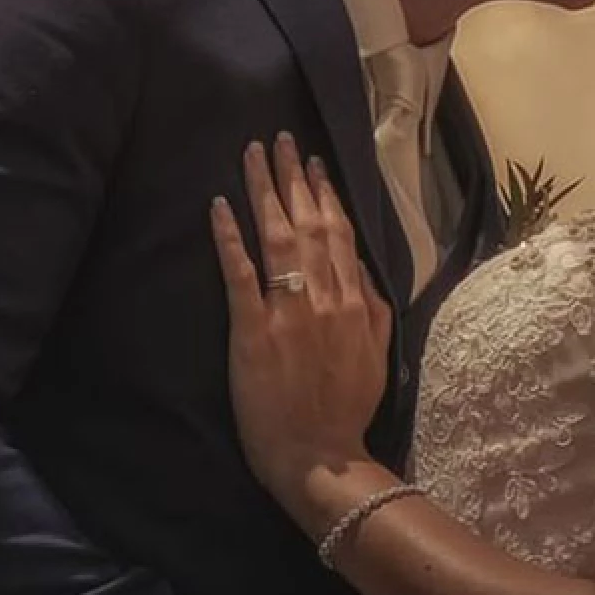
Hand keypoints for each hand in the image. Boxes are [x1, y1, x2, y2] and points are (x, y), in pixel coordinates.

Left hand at [210, 134, 393, 505]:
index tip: (315, 163)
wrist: (320, 455)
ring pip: (278, 236)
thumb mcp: (376, 354)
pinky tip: (219, 206)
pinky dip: (230, 237)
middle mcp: (325, 297)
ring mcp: (288, 311)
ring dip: (264, 191)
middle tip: (281, 139)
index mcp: (355, 302)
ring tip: (253, 154)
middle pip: (309, 223)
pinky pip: (240, 275)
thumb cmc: (346, 409)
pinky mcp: (253, 330)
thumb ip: (373, 308)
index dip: (326, 194)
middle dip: (294, 177)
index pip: (340, 234)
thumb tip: (363, 271)